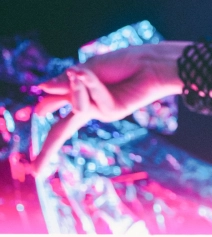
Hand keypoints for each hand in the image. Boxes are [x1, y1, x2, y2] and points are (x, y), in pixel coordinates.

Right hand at [30, 41, 190, 177]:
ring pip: (76, 106)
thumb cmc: (124, 63)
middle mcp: (90, 106)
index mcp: (82, 93)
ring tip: (80, 72)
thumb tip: (41, 88)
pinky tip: (84, 73)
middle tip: (35, 172)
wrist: (152, 64)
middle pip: (62, 130)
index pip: (57, 103)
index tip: (37, 116)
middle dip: (47, 150)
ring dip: (77, 86)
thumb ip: (65, 82)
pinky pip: (92, 99)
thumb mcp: (87, 69)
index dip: (45, 108)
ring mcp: (102, 112)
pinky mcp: (113, 113)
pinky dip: (89, 83)